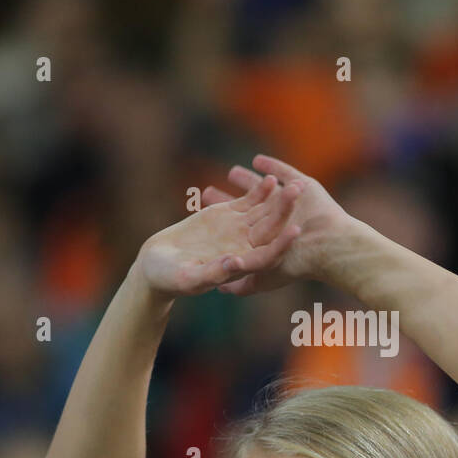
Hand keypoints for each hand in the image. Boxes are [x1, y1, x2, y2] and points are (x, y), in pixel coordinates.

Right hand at [137, 171, 303, 296]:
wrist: (157, 263)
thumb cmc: (170, 278)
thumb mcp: (189, 278)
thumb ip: (213, 272)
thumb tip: (235, 262)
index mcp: (242, 267)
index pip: (268, 256)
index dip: (282, 244)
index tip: (295, 231)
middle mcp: (247, 248)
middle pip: (272, 230)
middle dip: (287, 211)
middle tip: (300, 193)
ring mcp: (240, 230)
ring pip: (265, 213)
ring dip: (280, 198)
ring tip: (294, 184)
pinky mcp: (229, 215)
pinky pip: (249, 201)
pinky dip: (260, 191)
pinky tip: (271, 178)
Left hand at [201, 154, 355, 295]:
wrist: (329, 245)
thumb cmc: (296, 264)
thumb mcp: (262, 277)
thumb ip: (241, 283)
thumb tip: (220, 290)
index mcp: (267, 239)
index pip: (238, 229)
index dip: (221, 222)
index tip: (201, 216)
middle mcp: (278, 221)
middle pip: (247, 209)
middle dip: (228, 202)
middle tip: (205, 193)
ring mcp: (292, 204)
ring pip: (265, 191)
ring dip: (249, 183)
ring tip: (231, 172)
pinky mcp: (304, 187)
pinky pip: (285, 175)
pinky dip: (272, 168)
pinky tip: (257, 161)